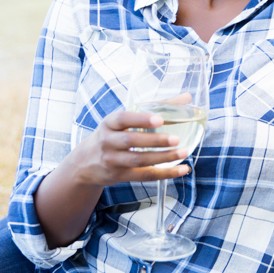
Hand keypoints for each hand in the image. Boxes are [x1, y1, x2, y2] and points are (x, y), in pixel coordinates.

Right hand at [33, 94, 196, 247]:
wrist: (86, 162)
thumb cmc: (114, 133)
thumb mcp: (125, 119)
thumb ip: (155, 106)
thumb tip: (187, 96)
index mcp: (110, 123)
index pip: (123, 119)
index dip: (141, 119)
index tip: (160, 119)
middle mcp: (108, 141)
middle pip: (132, 141)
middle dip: (155, 141)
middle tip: (176, 139)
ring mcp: (112, 160)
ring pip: (139, 160)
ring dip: (163, 158)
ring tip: (183, 152)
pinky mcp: (119, 176)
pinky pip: (144, 176)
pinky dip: (165, 173)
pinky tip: (181, 169)